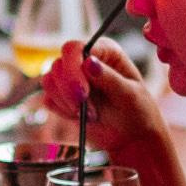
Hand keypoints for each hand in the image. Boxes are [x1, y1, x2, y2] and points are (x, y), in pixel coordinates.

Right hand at [41, 39, 161, 157]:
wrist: (132, 137)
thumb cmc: (138, 112)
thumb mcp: (130, 95)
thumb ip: (109, 78)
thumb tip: (89, 61)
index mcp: (104, 51)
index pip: (75, 48)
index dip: (73, 68)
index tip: (83, 92)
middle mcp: (84, 60)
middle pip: (58, 64)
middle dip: (69, 90)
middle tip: (90, 110)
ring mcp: (71, 78)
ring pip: (49, 81)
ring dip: (68, 102)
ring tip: (92, 114)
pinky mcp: (62, 96)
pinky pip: (48, 99)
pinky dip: (62, 110)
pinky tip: (81, 117)